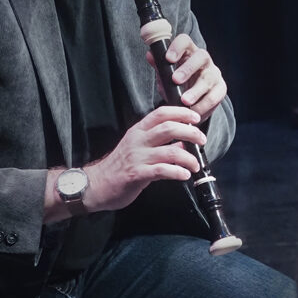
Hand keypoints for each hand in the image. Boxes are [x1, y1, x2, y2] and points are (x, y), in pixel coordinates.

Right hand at [84, 105, 203, 212]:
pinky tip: (184, 175)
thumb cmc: (119, 166)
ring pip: (170, 151)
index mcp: (138, 131)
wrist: (95, 185)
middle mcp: (138, 141)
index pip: (161, 113)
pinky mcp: (136, 174)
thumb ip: (158, 143)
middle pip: (169, 128)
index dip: (181, 112)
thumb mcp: (137, 148)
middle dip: (190, 132)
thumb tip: (184, 141)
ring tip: (195, 165)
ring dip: (188, 157)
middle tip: (202, 140)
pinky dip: (177, 172)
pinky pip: (162, 171)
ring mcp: (137, 157)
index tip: (195, 116)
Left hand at [147, 33, 226, 120]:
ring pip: (208, 79)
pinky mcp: (221, 89)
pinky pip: (213, 96)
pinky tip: (193, 111)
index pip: (185, 41)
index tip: (168, 59)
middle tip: (175, 80)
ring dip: (195, 91)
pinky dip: (202, 105)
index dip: (178, 47)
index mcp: (189, 52)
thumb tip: (150, 54)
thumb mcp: (166, 75)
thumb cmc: (178, 84)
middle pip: (201, 56)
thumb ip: (159, 66)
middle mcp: (204, 60)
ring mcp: (214, 74)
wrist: (193, 102)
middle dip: (188, 68)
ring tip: (184, 101)